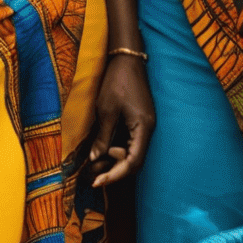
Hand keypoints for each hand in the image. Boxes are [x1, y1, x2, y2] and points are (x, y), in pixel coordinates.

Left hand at [87, 54, 154, 185]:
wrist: (127, 59)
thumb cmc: (117, 81)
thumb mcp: (106, 110)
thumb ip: (103, 137)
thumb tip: (95, 159)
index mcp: (143, 128)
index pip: (133, 162)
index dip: (115, 175)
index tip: (97, 182)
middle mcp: (148, 130)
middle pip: (135, 161)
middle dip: (115, 171)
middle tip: (94, 175)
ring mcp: (146, 126)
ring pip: (133, 153)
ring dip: (115, 161)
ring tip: (96, 161)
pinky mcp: (141, 122)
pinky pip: (131, 143)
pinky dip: (118, 150)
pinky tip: (105, 149)